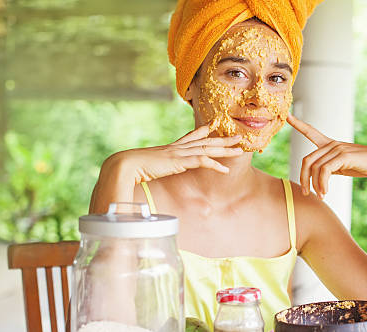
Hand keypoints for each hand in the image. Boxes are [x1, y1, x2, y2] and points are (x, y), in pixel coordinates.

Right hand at [108, 123, 243, 183]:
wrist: (126, 165)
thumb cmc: (133, 168)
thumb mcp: (148, 167)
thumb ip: (154, 167)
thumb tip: (151, 172)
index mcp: (171, 148)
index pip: (191, 136)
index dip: (203, 131)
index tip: (213, 125)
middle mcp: (178, 148)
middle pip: (205, 141)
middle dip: (223, 139)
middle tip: (238, 136)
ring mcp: (179, 153)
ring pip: (208, 149)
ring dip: (225, 150)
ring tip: (240, 150)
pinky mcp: (179, 161)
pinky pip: (201, 161)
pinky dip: (214, 165)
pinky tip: (225, 170)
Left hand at [287, 113, 366, 197]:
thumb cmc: (360, 166)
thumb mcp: (340, 166)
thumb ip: (327, 168)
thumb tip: (315, 179)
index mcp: (330, 144)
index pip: (311, 132)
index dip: (298, 124)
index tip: (287, 116)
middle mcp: (331, 144)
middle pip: (307, 160)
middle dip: (303, 178)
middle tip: (306, 193)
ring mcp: (337, 149)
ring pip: (315, 168)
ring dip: (315, 185)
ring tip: (321, 195)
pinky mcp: (343, 156)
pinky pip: (324, 171)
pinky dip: (322, 183)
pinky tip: (325, 192)